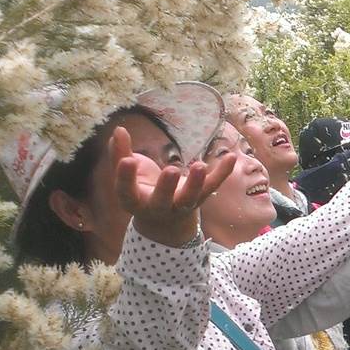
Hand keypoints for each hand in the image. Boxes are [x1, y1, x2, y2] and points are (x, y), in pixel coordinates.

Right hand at [112, 125, 234, 246]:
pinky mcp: (200, 198)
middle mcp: (159, 207)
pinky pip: (213, 186)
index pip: (127, 192)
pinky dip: (223, 172)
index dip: (125, 178)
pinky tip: (231, 157)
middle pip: (163, 201)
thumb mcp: (129, 175)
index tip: (127, 160)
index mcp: (135, 201)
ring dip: (196, 183)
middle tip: (171, 170)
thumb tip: (119, 130)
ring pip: (191, 197)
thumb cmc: (141, 190)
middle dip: (167, 187)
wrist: (163, 219)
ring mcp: (182, 205)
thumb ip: (121, 154)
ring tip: (200, 166)